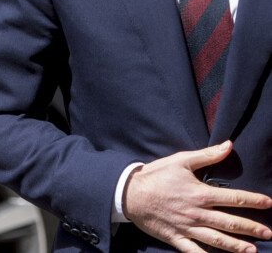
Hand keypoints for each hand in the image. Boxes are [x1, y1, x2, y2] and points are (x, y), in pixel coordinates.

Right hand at [123, 141, 271, 252]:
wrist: (131, 192)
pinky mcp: (177, 238)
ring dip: (237, 246)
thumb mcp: (181, 160)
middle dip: (251, 228)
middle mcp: (197, 213)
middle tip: (268, 232)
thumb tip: (228, 145)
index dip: (253, 200)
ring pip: (218, 241)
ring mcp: (188, 228)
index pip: (233, 197)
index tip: (268, 202)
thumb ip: (207, 155)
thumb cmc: (156, 174)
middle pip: (230, 222)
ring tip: (253, 250)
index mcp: (200, 193)